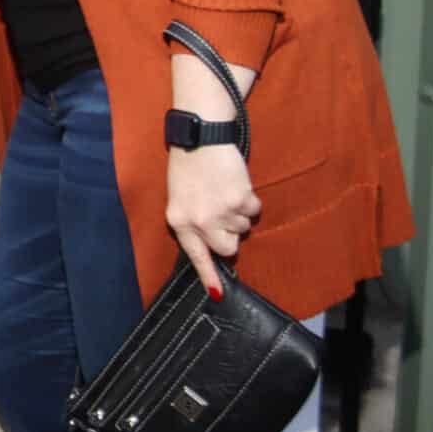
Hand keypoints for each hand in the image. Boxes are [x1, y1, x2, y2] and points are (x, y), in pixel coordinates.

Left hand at [165, 144, 261, 296]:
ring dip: (239, 214)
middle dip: (230, 235)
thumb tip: (214, 245)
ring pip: (243, 229)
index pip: (196, 255)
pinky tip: (236, 185)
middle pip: (227, 248)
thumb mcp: (179, 198)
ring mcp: (220, 212)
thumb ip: (193, 221)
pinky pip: (254, 212)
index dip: (209, 275)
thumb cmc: (188, 166)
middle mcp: (199, 221)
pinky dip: (250, 201)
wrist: (201, 137)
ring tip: (225, 191)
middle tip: (223, 213)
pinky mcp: (240, 200)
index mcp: (178, 221)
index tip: (218, 294)